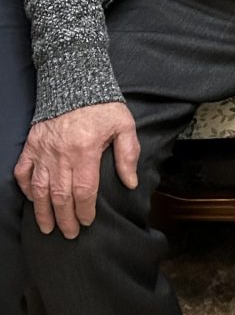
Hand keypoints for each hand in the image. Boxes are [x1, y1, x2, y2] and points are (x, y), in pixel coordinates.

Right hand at [14, 102, 139, 238]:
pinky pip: (23, 172)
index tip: (88, 222)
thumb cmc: (103, 105)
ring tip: (47, 228)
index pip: (84, 190)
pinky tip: (33, 199)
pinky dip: (26, 187)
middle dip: (65, 218)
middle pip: (60, 196)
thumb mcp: (124, 125)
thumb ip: (128, 154)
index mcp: (85, 151)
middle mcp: (61, 155)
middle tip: (69, 234)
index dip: (85, 210)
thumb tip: (131, 182)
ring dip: (43, 211)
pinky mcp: (31, 145)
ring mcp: (43, 151)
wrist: (75, 81)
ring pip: (40, 189)